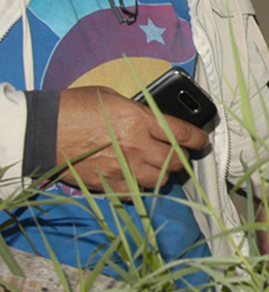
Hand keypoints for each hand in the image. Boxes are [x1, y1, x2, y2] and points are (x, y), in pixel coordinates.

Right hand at [56, 86, 208, 192]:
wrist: (42, 130)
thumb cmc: (74, 108)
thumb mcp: (114, 98)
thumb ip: (139, 111)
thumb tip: (155, 120)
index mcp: (140, 120)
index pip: (183, 134)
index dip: (199, 139)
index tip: (202, 140)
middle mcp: (136, 147)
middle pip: (175, 161)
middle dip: (182, 158)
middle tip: (180, 154)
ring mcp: (122, 168)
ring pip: (159, 180)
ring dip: (164, 174)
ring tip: (160, 166)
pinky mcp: (107, 185)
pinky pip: (136, 193)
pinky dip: (142, 187)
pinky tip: (139, 178)